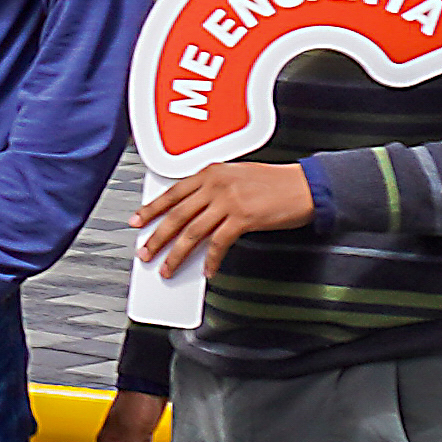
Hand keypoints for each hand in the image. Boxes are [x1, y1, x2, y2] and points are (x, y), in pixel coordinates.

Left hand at [133, 161, 315, 267]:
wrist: (304, 185)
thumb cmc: (274, 183)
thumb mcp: (236, 176)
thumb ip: (212, 189)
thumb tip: (190, 211)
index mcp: (211, 172)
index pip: (172, 192)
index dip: (151, 208)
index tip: (138, 220)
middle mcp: (215, 184)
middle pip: (177, 215)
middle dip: (157, 236)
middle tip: (145, 251)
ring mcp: (228, 201)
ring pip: (192, 232)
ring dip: (176, 254)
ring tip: (167, 268)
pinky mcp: (243, 218)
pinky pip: (218, 243)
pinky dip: (211, 260)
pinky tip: (208, 270)